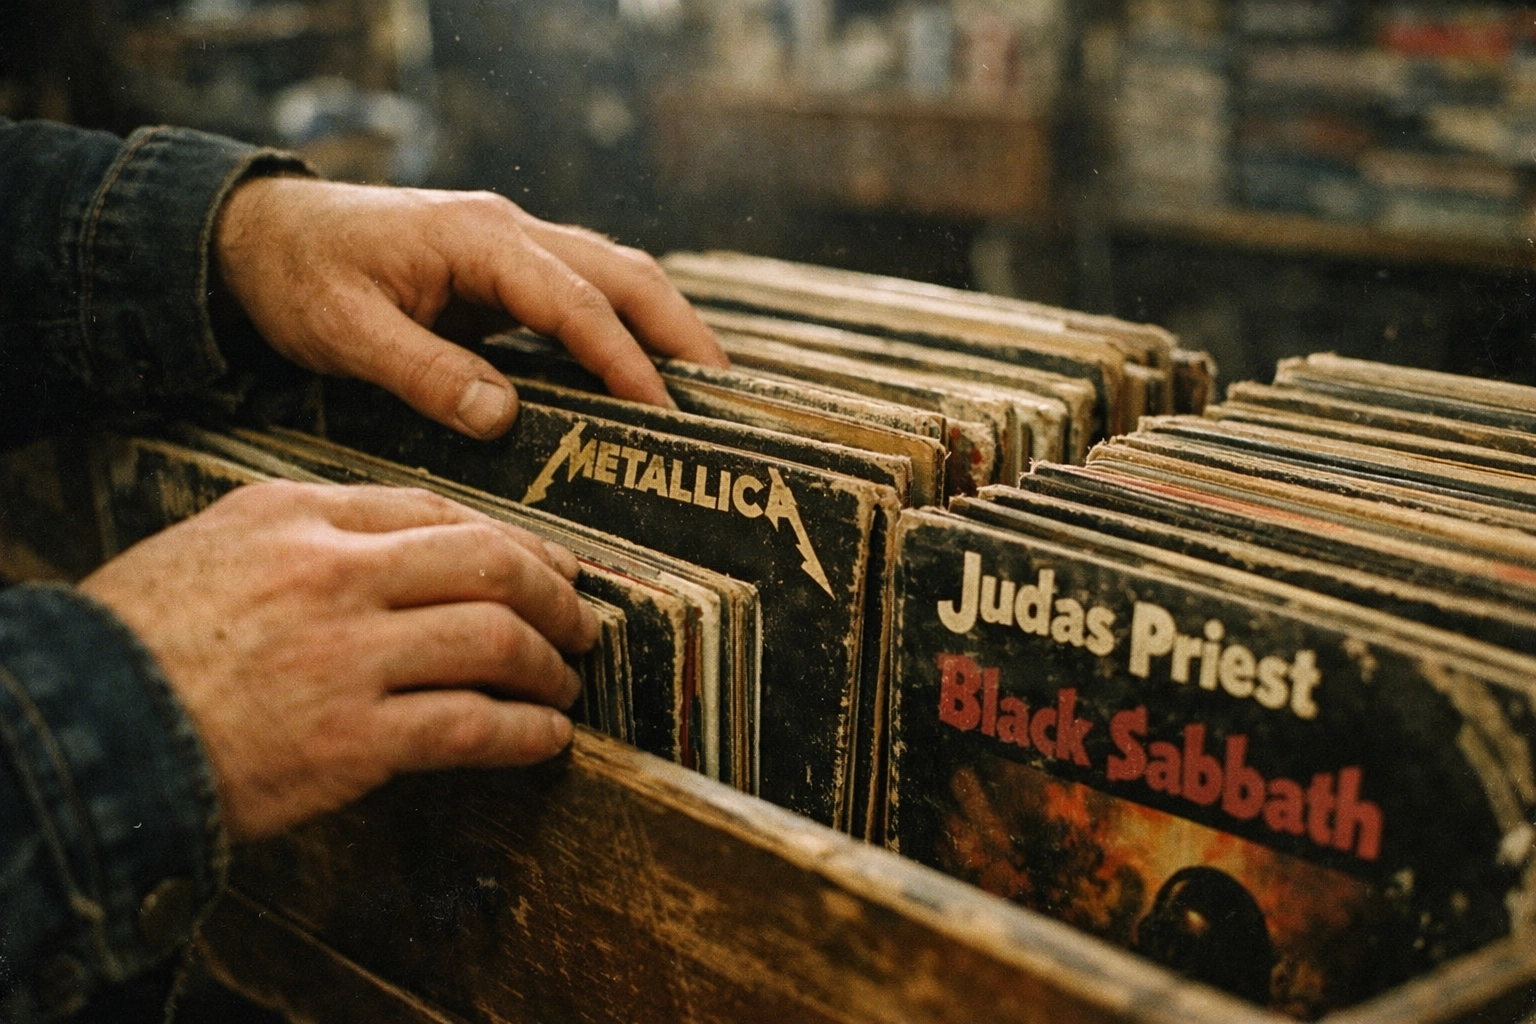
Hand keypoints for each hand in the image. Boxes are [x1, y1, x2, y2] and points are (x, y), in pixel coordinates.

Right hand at [79, 481, 597, 839]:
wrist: (85, 732)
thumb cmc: (145, 639)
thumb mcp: (217, 543)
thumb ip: (311, 530)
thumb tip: (404, 545)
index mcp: (302, 517)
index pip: (439, 511)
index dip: (514, 540)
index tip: (548, 566)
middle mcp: (335, 574)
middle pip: (490, 563)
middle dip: (555, 595)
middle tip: (580, 621)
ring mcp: (348, 657)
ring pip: (496, 642)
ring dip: (549, 666)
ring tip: (563, 684)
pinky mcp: (352, 741)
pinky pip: (472, 728)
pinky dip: (526, 734)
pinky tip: (545, 739)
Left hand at [214, 177, 727, 438]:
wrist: (258, 233)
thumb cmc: (297, 276)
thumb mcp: (345, 332)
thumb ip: (425, 374)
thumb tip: (504, 418)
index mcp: (477, 239)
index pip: (573, 301)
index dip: (623, 358)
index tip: (662, 412)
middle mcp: (508, 232)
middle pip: (622, 273)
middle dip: (678, 332)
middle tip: (723, 397)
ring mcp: (510, 246)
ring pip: (613, 276)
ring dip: (662, 328)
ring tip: (701, 390)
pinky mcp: (503, 270)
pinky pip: (582, 295)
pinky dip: (623, 330)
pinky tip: (640, 375)